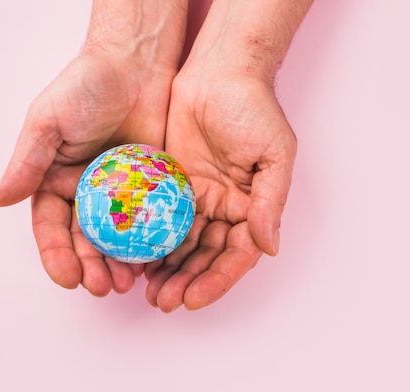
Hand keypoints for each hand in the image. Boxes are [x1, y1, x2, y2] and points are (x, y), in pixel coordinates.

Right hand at [0, 50, 177, 295]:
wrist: (135, 65)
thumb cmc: (85, 87)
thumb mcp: (49, 122)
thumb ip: (28, 162)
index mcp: (56, 181)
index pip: (52, 227)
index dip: (57, 255)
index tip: (68, 279)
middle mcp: (88, 192)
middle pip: (87, 240)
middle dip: (92, 267)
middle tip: (103, 288)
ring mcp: (122, 192)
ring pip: (119, 237)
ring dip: (121, 263)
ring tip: (129, 284)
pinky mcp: (151, 186)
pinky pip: (151, 219)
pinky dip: (151, 241)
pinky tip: (156, 260)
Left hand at [144, 71, 296, 310]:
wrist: (218, 71)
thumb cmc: (254, 108)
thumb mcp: (275, 154)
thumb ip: (270, 202)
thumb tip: (269, 247)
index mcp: (252, 206)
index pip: (237, 255)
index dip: (218, 280)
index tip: (194, 299)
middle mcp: (225, 208)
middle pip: (206, 257)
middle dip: (187, 282)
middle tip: (163, 302)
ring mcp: (196, 198)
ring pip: (181, 245)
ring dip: (167, 270)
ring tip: (148, 292)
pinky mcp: (170, 184)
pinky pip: (159, 219)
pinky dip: (149, 242)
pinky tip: (134, 259)